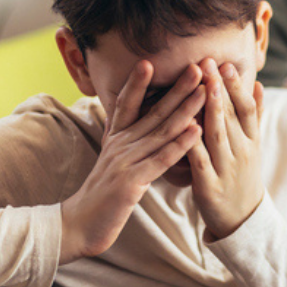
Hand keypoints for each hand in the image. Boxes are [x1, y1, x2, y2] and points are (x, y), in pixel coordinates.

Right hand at [60, 61, 204, 262]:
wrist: (80, 225)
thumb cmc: (102, 193)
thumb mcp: (111, 159)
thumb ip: (122, 138)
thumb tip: (127, 116)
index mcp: (116, 138)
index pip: (127, 103)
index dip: (138, 82)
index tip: (150, 60)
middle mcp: (120, 144)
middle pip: (153, 111)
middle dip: (177, 88)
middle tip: (198, 66)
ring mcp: (125, 161)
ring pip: (161, 131)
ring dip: (185, 109)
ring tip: (205, 91)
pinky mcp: (132, 181)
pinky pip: (161, 160)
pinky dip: (179, 144)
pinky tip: (196, 131)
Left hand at [187, 59, 265, 240]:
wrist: (242, 219)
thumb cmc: (242, 177)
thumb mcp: (253, 146)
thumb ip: (255, 116)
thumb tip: (258, 84)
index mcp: (251, 141)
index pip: (246, 109)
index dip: (237, 86)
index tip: (226, 64)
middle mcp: (242, 152)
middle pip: (231, 116)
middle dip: (220, 88)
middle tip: (209, 62)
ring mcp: (226, 169)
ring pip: (218, 134)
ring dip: (211, 108)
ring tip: (203, 84)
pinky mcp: (209, 186)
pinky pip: (200, 161)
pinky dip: (193, 143)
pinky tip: (186, 126)